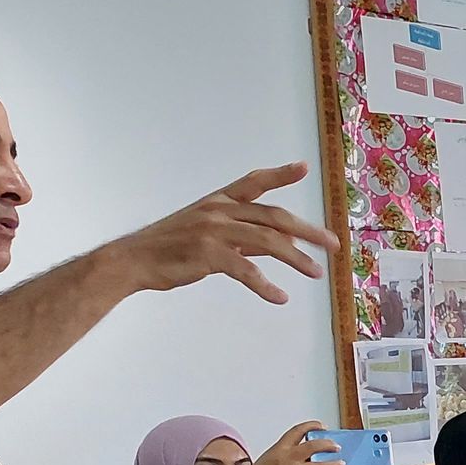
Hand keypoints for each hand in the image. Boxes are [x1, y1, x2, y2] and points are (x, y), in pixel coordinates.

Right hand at [104, 163, 337, 305]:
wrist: (132, 260)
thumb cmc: (171, 248)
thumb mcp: (208, 232)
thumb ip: (244, 237)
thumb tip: (281, 245)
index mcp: (219, 202)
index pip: (254, 183)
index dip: (280, 175)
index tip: (303, 167)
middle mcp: (220, 211)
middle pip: (275, 217)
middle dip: (308, 231)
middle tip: (333, 245)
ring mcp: (214, 231)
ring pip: (268, 242)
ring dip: (297, 259)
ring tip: (317, 273)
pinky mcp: (208, 254)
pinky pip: (246, 270)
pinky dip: (265, 286)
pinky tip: (279, 297)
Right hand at [238, 421, 341, 464]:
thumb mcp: (274, 455)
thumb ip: (292, 452)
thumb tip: (315, 452)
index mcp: (280, 448)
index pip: (298, 431)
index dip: (312, 426)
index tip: (321, 426)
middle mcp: (287, 458)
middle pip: (312, 446)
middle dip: (327, 444)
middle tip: (336, 446)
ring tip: (341, 463)